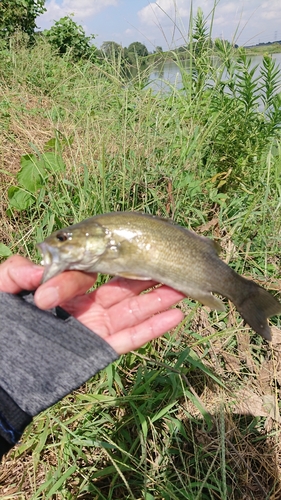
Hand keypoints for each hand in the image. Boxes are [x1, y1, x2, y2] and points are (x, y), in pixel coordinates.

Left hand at [0, 256, 183, 353]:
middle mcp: (86, 307)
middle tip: (171, 259)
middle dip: (147, 274)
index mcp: (66, 290)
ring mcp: (96, 329)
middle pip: (123, 287)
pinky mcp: (100, 351)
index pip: (88, 272)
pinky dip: (153, 328)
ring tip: (184, 283)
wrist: (0, 376)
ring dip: (159, 298)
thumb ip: (15, 271)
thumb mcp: (1, 291)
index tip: (65, 285)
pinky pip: (131, 338)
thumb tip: (42, 266)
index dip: (87, 272)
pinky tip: (177, 315)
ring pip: (133, 310)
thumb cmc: (0, 328)